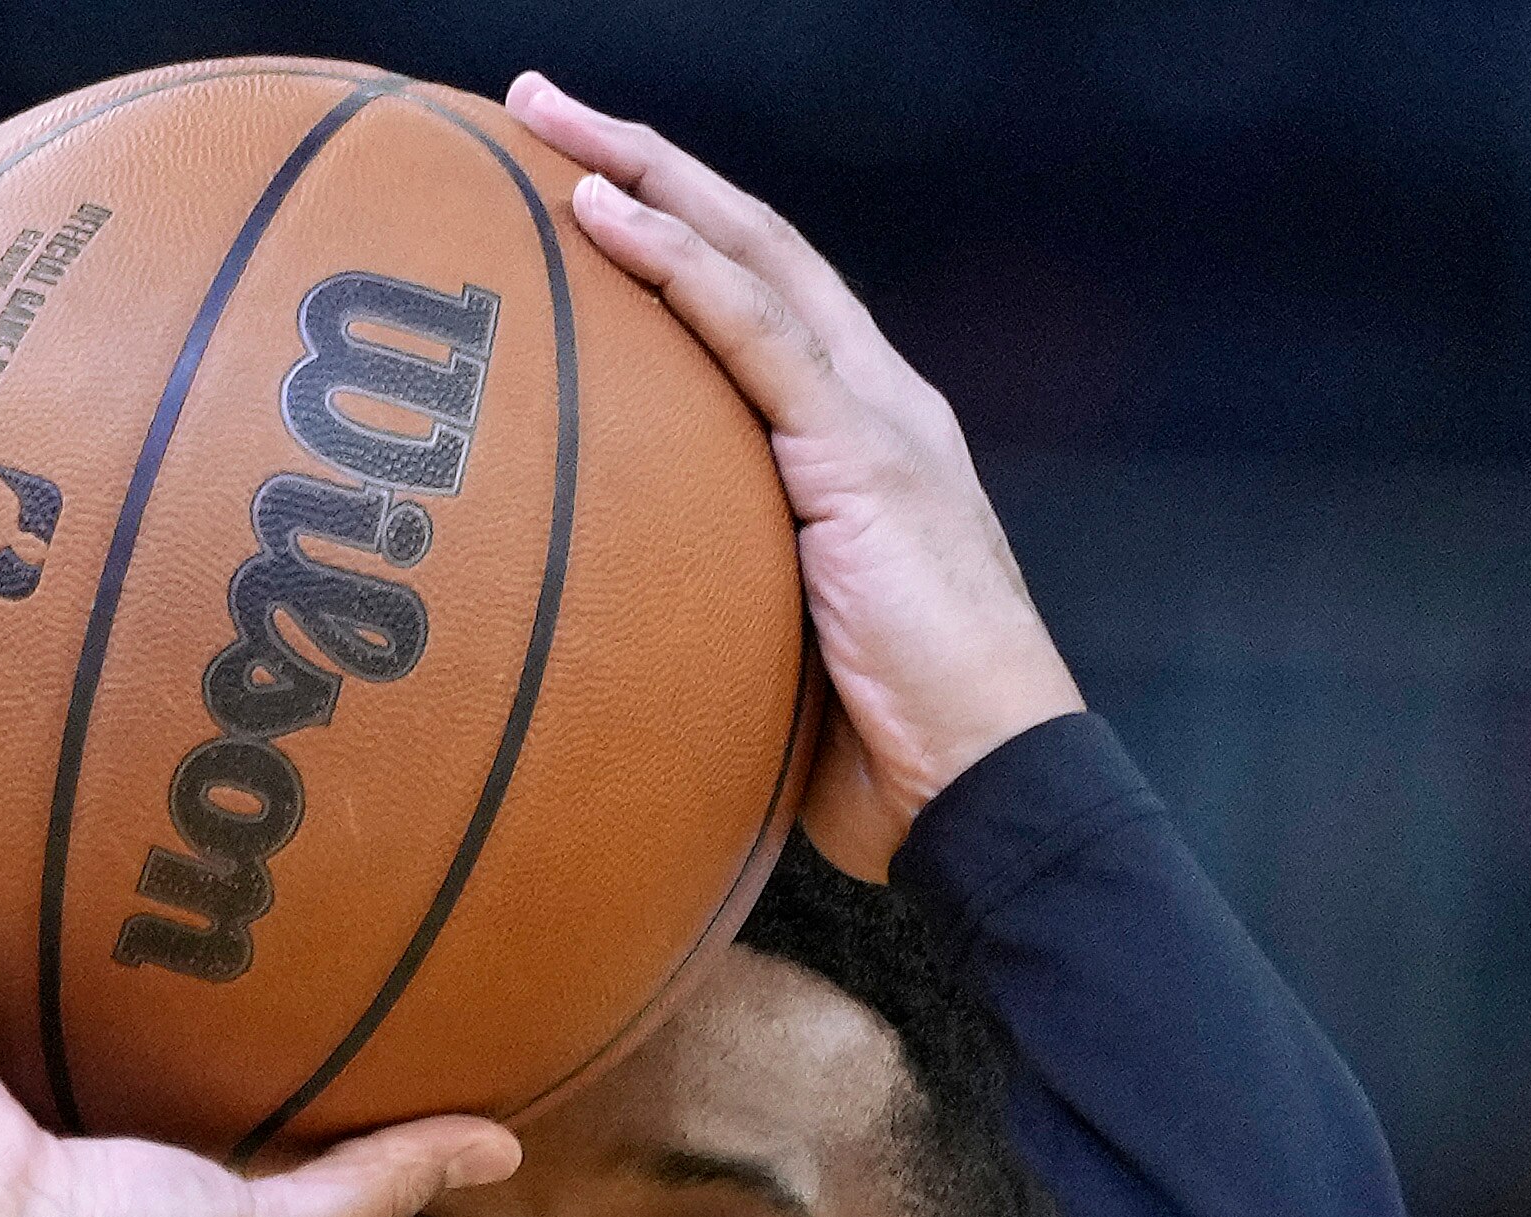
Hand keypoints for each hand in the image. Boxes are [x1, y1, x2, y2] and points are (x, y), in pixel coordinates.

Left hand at [509, 73, 1082, 876]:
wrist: (992, 795)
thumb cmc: (892, 762)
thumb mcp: (784, 667)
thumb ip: (718, 617)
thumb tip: (605, 650)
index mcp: (862, 444)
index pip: (761, 303)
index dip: (676, 234)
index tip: (577, 193)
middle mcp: (877, 404)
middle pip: (752, 244)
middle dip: (646, 162)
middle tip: (537, 108)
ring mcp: (876, 420)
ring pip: (751, 255)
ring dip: (643, 174)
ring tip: (543, 124)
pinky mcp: (865, 456)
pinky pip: (758, 332)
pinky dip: (679, 264)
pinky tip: (602, 214)